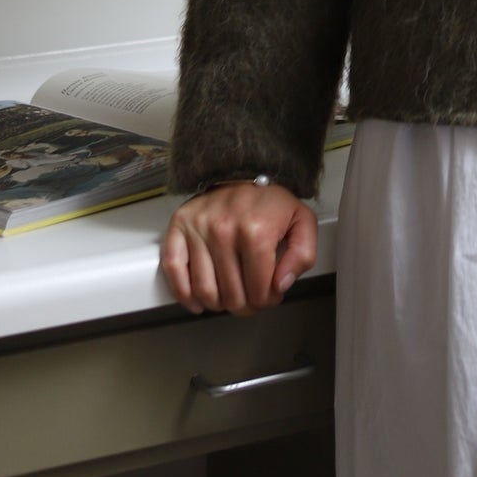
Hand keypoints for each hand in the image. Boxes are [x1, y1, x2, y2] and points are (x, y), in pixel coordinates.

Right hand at [159, 183, 316, 317]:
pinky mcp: (179, 226)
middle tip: (250, 300)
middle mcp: (224, 230)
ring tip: (228, 299)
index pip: (258, 289)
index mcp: (257, 231)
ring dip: (218, 305)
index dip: (266, 301)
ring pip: (204, 290)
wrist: (243, 170)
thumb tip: (281, 285)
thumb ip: (302, 255)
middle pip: (231, 294)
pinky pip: (174, 270)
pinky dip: (184, 294)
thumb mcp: (302, 222)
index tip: (268, 296)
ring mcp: (199, 228)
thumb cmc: (270, 201)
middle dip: (244, 306)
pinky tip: (198, 302)